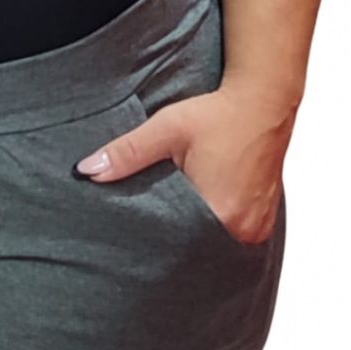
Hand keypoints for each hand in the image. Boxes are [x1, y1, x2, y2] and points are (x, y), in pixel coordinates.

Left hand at [74, 83, 296, 243]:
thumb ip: (127, 153)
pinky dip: (214, 229)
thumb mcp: (166, 129)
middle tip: (150, 232)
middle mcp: (243, 227)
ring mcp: (257, 227)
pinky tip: (198, 216)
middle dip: (172, 240)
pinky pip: (233, 237)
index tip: (135, 238)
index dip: (153, 241)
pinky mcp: (264, 221)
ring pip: (215, 245)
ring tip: (174, 223)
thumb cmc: (219, 114)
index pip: (176, 246)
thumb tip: (86, 171)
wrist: (264, 102)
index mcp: (221, 212)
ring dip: (194, 236)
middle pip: (196, 248)